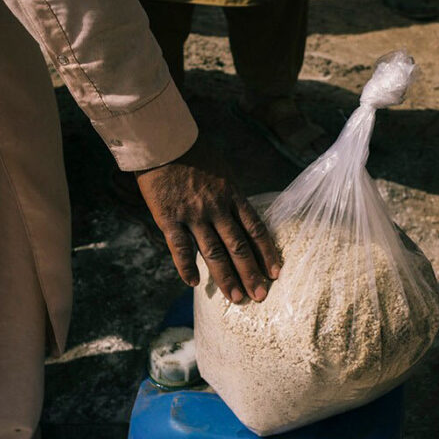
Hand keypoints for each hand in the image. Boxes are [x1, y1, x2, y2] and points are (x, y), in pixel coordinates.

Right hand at [135, 141, 280, 302]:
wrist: (163, 140)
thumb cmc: (193, 151)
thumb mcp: (221, 168)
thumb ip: (229, 193)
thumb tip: (238, 213)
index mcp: (232, 194)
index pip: (255, 228)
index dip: (266, 252)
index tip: (275, 272)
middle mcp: (216, 207)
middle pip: (238, 246)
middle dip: (251, 273)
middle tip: (260, 296)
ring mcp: (193, 214)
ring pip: (213, 252)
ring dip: (225, 277)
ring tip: (235, 298)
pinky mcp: (169, 217)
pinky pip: (179, 247)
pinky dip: (186, 266)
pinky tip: (193, 283)